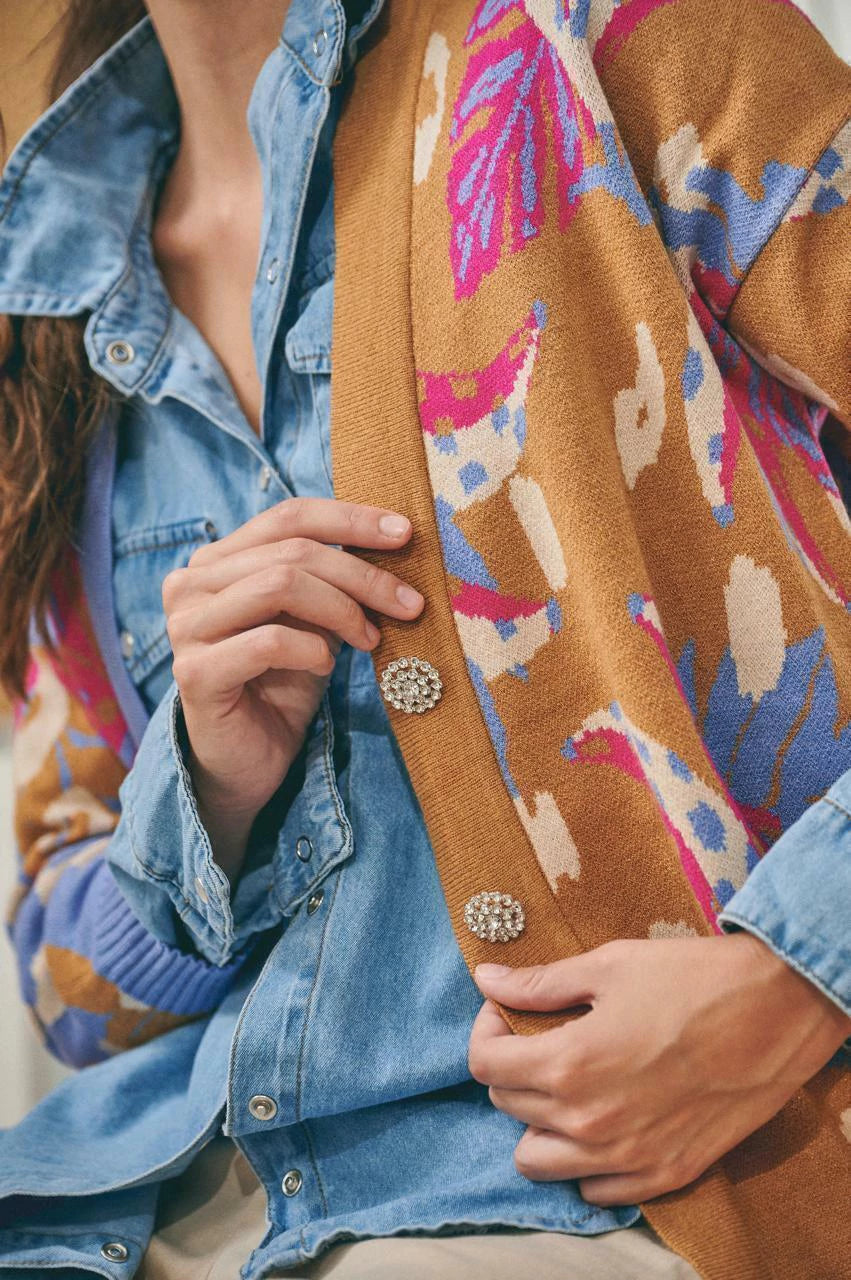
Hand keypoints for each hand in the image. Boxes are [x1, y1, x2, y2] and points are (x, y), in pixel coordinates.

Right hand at [162, 497, 423, 879]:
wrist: (248, 762)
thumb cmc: (282, 685)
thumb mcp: (312, 620)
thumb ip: (331, 578)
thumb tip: (391, 537)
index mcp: (216, 560)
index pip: (288, 517)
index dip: (350, 519)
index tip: (405, 532)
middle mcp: (190, 584)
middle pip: (292, 553)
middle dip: (361, 575)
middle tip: (409, 603)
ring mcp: (185, 627)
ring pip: (279, 586)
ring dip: (341, 610)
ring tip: (369, 639)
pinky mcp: (194, 673)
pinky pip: (269, 641)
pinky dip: (312, 650)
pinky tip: (325, 668)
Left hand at [469, 933, 850, 1205]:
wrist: (775, 1011)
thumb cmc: (690, 979)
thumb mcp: (608, 966)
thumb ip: (541, 983)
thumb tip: (486, 979)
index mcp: (569, 1064)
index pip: (485, 1066)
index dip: (486, 1031)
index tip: (504, 1012)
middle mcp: (589, 1121)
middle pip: (508, 1106)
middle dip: (512, 1067)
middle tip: (538, 1037)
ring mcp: (626, 1156)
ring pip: (537, 1161)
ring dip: (537, 1122)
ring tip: (564, 1084)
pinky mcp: (663, 1174)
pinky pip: (594, 1189)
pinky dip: (583, 1160)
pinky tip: (601, 1118)